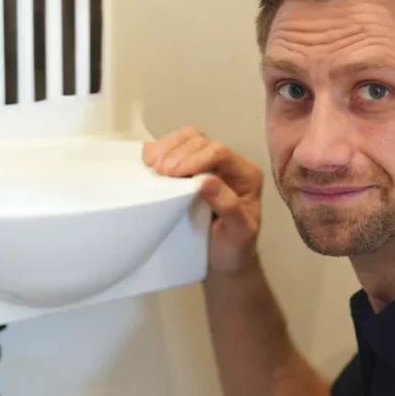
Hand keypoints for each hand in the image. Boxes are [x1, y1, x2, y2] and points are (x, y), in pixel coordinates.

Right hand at [143, 126, 263, 274]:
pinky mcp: (189, 166)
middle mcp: (228, 163)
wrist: (223, 258)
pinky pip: (174, 145)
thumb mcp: (238, 233)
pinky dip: (159, 149)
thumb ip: (229, 206)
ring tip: (152, 166)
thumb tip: (206, 181)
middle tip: (159, 172)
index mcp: (245, 175)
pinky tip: (149, 161)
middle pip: (201, 141)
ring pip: (187, 137)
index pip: (220, 152)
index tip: (171, 173)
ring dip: (166, 147)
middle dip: (177, 153)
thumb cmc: (233, 247)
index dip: (194, 158)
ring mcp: (207, 162)